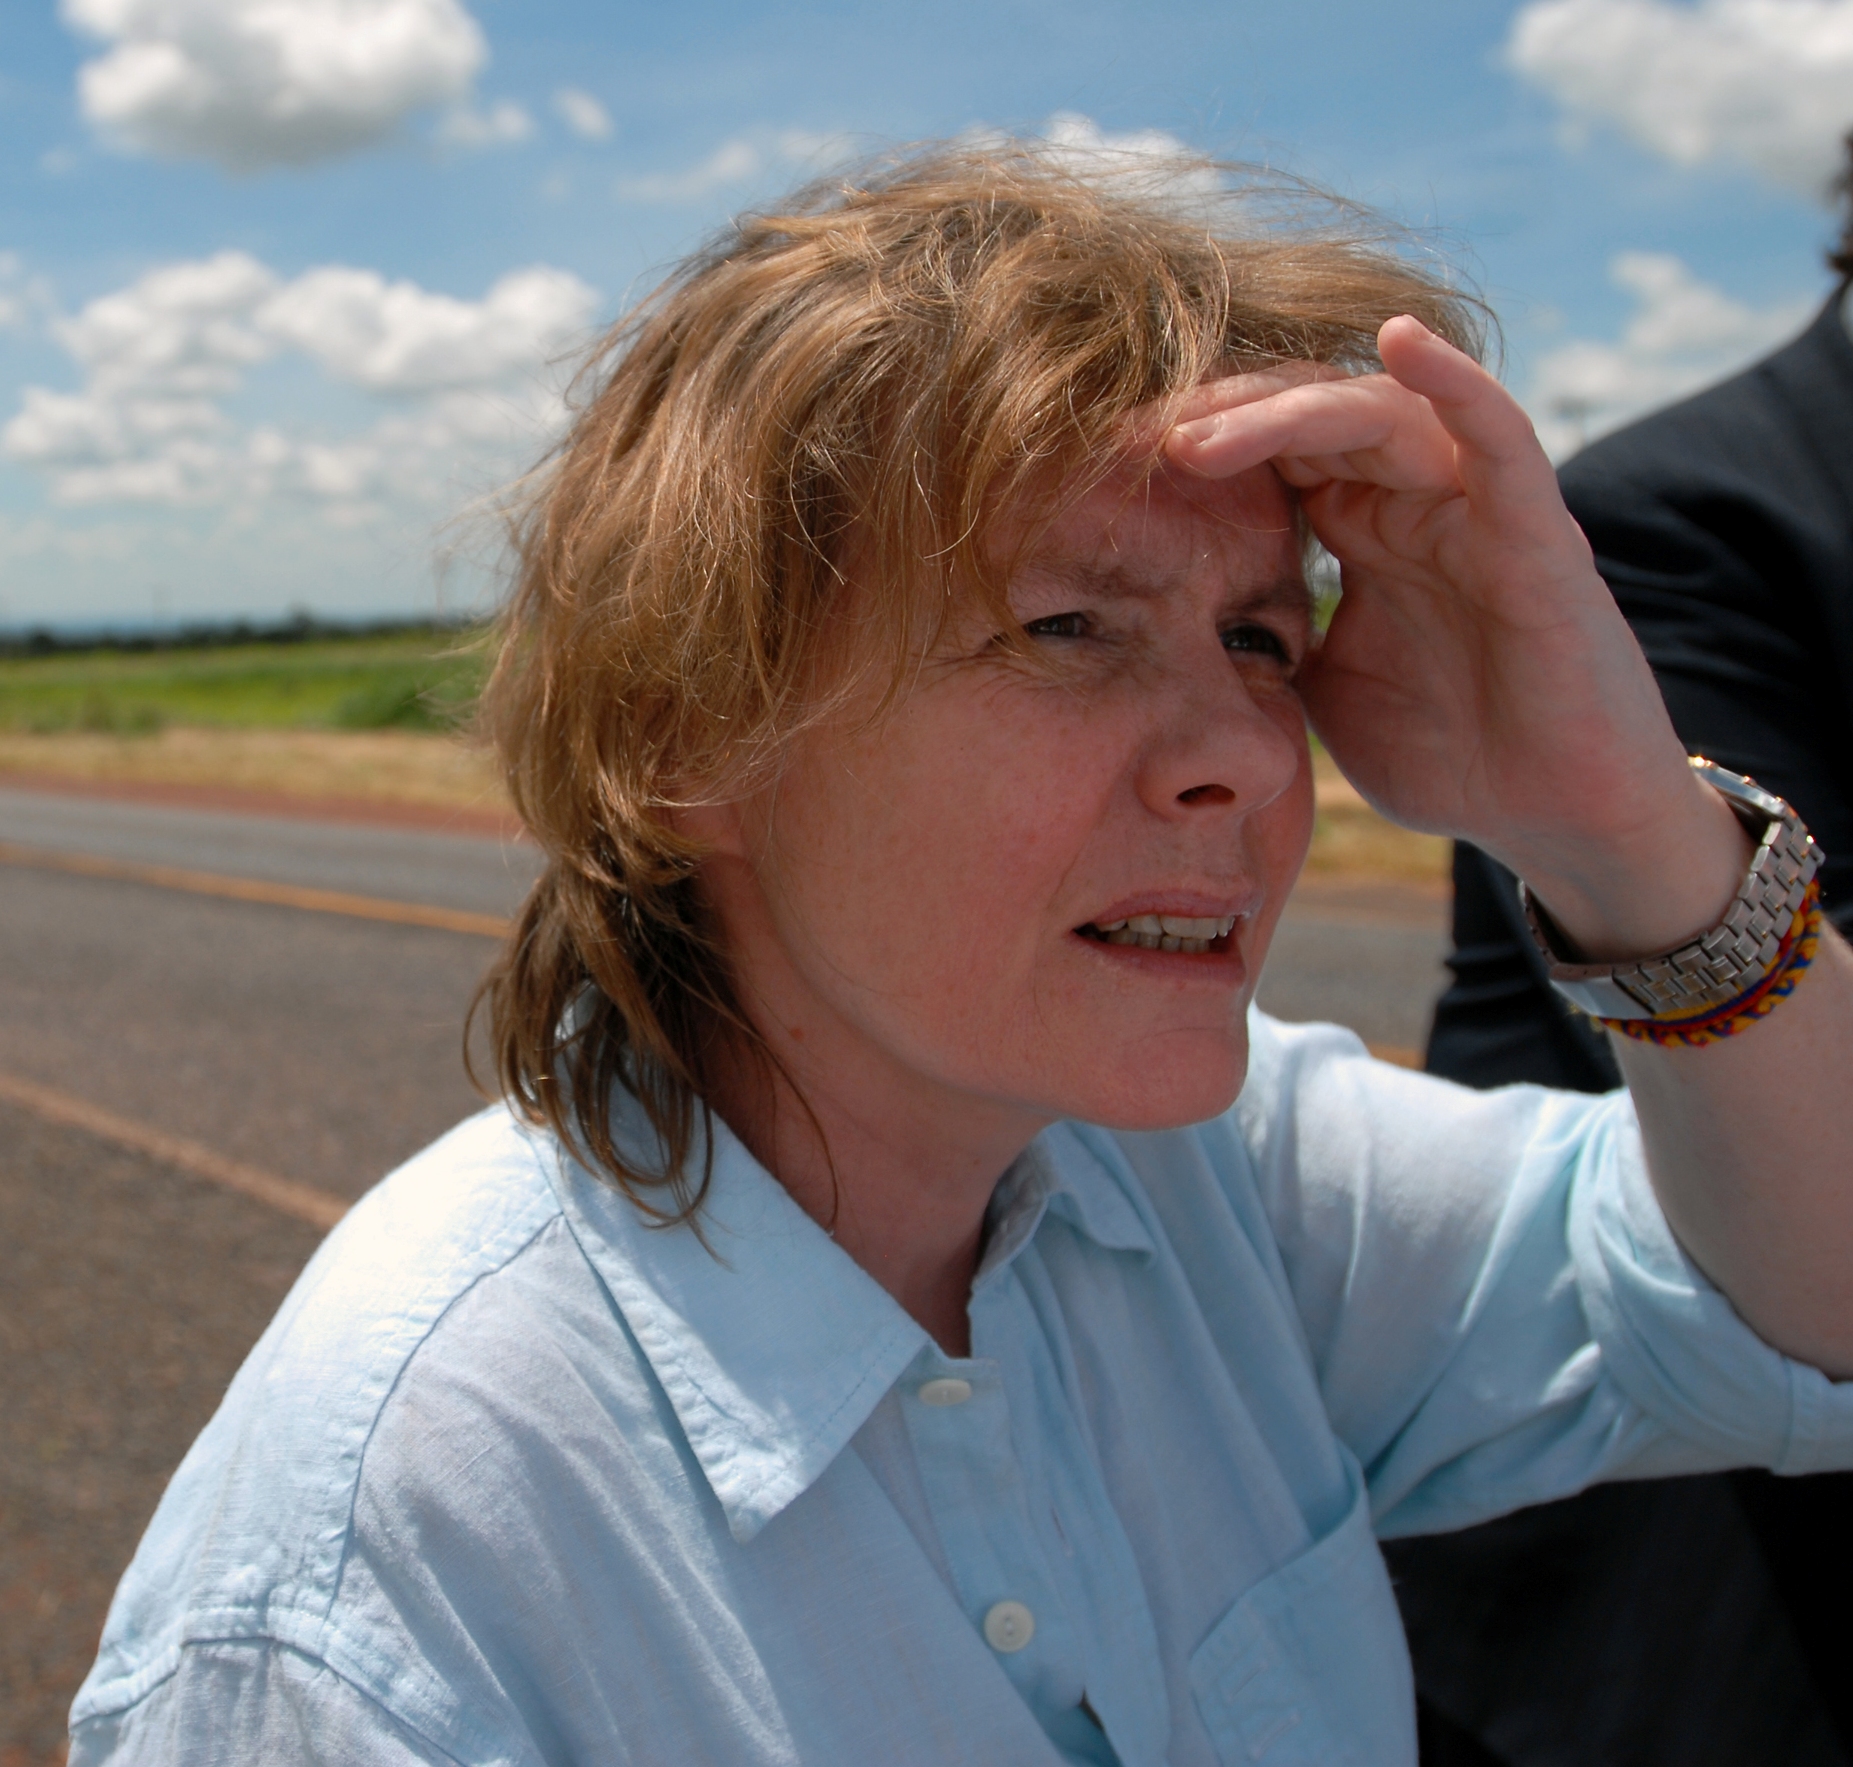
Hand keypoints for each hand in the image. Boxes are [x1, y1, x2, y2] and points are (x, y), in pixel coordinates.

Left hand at [1165, 317, 1745, 959]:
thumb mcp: (1321, 694)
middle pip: (1309, 417)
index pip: (1270, 452)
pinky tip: (1400, 338)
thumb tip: (1170, 626)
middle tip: (1134, 442)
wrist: (1551, 818)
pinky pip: (1499, 435)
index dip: (1195, 446)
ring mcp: (1473, 508)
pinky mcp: (1534, 531)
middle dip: (1218, 422)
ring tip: (1201, 434)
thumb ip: (1266, 641)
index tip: (1105, 464)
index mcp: (1358, 529)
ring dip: (1287, 411)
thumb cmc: (1451, 752)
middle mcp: (1411, 500)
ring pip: (1378, 414)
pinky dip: (1455, 382)